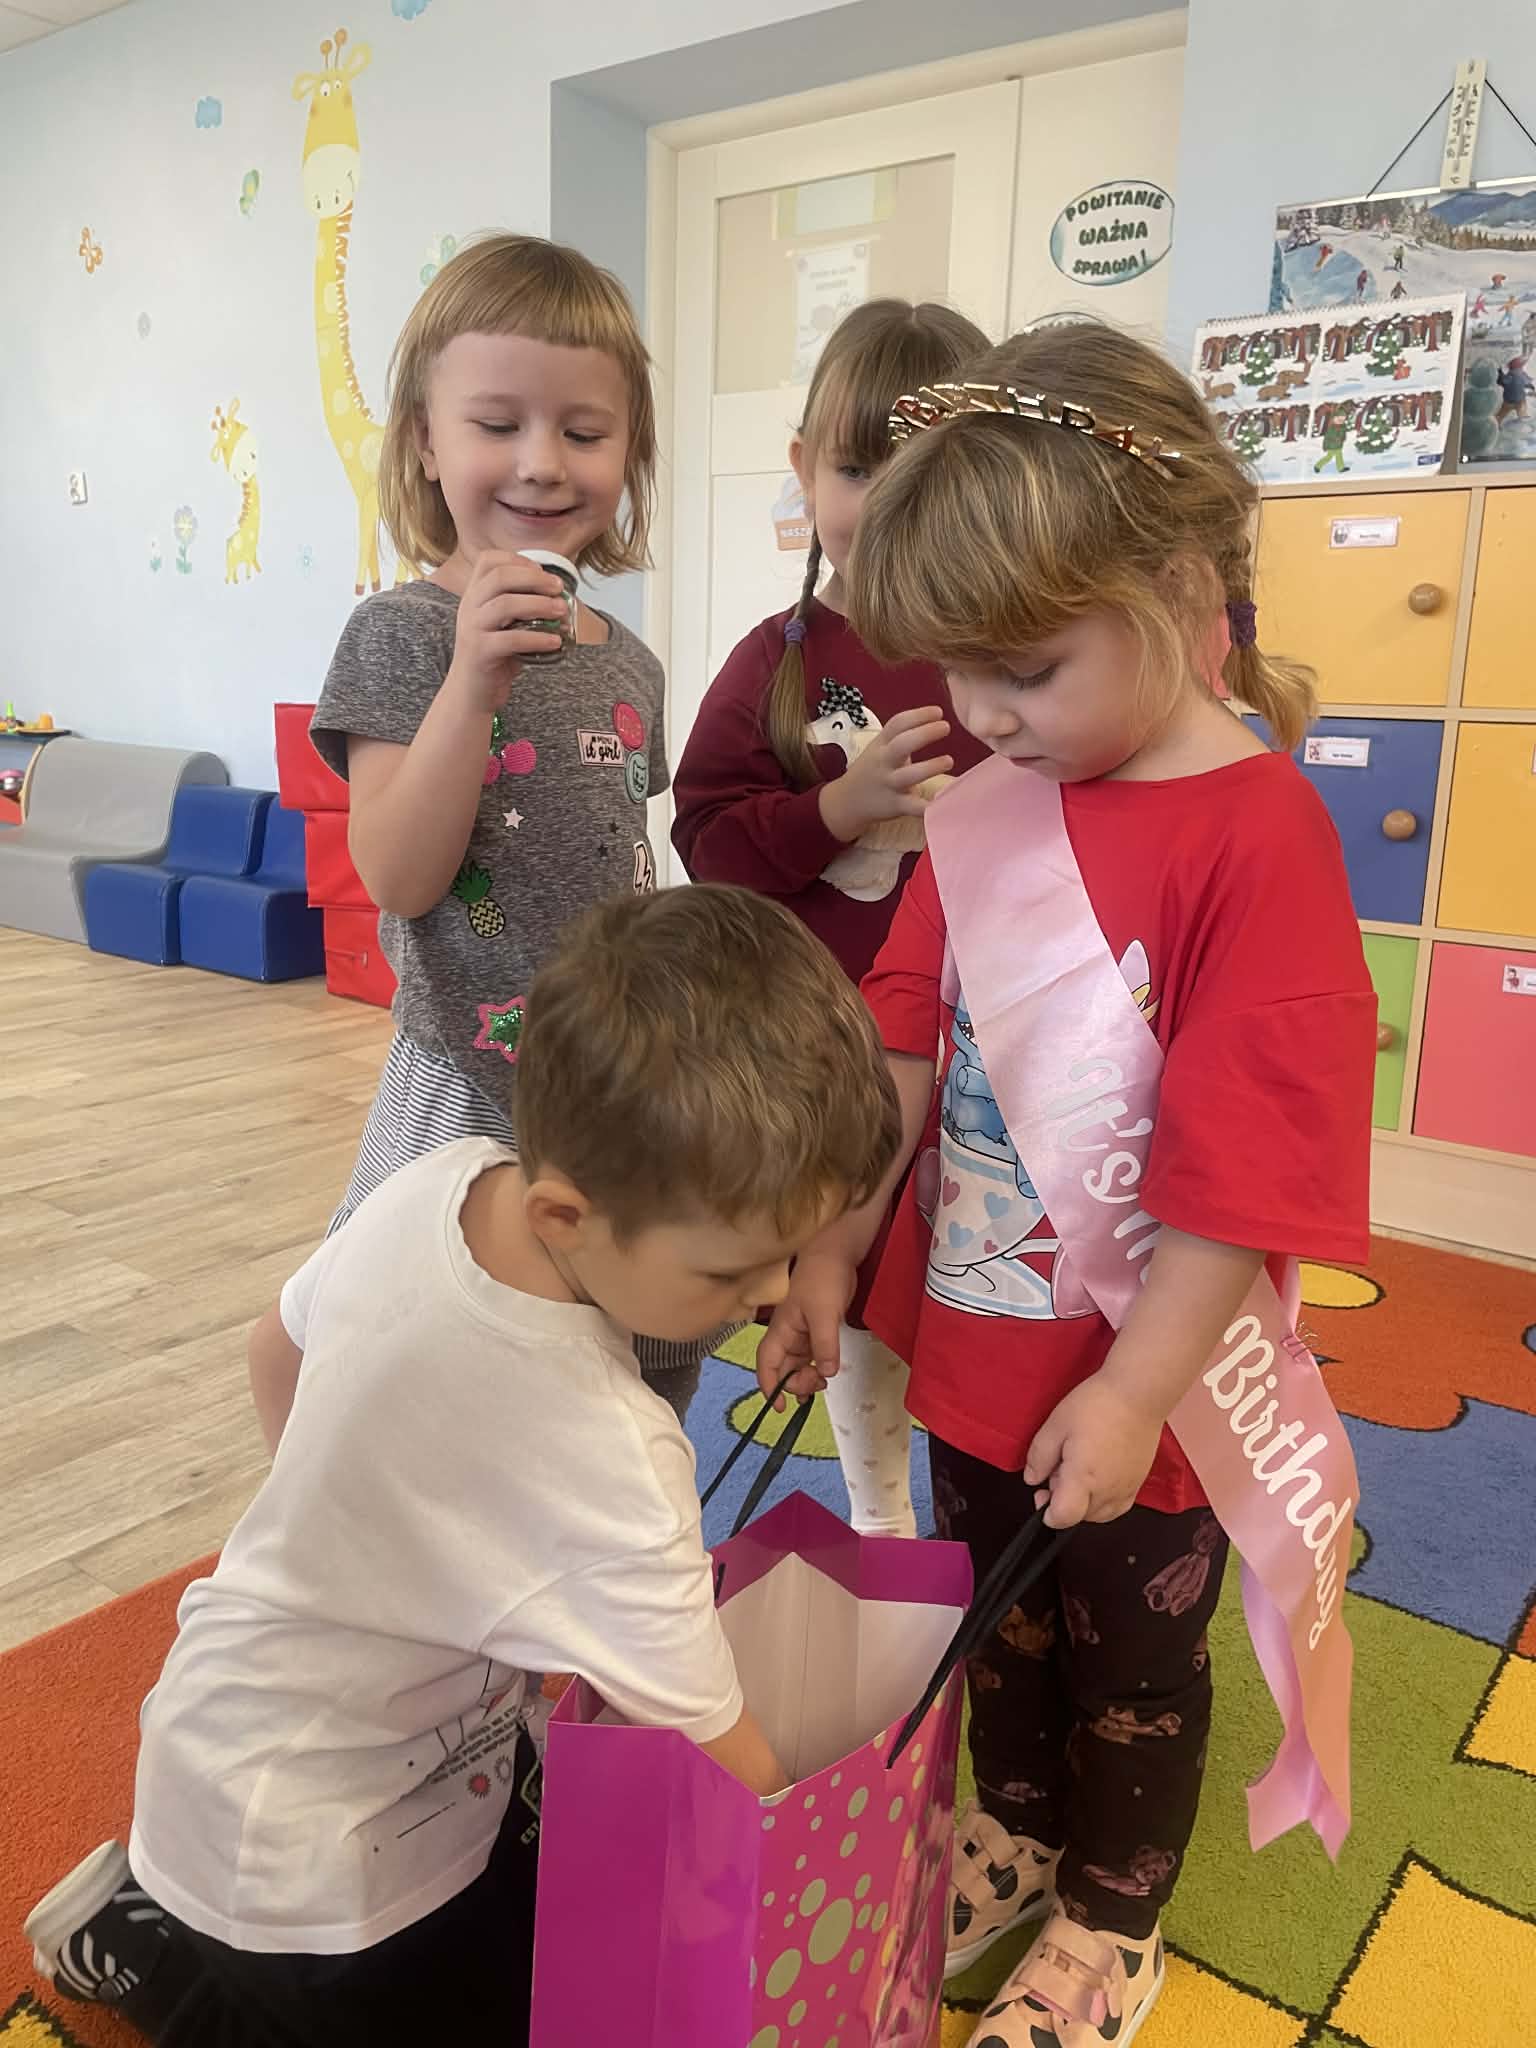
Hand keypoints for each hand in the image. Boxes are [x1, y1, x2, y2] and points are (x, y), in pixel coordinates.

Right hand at [445, 550, 567, 713]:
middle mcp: (469, 606)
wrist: (471, 693)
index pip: (489, 561)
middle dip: (534, 578)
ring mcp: (472, 628)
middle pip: (499, 577)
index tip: (542, 571)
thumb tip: (561, 599)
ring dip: (539, 605)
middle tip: (559, 589)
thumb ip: (524, 607)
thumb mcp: (505, 624)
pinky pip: (511, 639)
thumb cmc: (495, 656)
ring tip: (562, 612)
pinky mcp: (481, 652)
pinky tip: (555, 641)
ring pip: (505, 604)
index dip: (518, 560)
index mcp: (474, 594)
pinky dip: (538, 638)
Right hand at [754, 1252, 857, 1406]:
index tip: (780, 1406)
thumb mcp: (824, 1313)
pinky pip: (813, 1357)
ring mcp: (803, 1334)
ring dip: (807, 1378)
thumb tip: (826, 1373)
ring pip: (798, 1365)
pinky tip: (826, 1375)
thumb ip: (825, 1344)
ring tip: (822, 1383)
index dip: (770, 1386)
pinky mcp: (818, 1331)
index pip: (767, 1363)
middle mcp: (788, 1335)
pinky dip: (817, 1369)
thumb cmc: (823, 1278)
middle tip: (817, 1384)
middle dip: (795, 1383)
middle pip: (783, 1369)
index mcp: (781, 1330)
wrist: (836, 1255)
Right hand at [818, 706, 953, 842]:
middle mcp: (884, 761)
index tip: (938, 712)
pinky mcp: (894, 805)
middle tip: (946, 727)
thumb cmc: (873, 769)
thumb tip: (934, 722)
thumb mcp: (880, 747)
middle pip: (902, 744)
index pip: (898, 724)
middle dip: (924, 734)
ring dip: (930, 767)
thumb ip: (902, 736)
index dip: (918, 715)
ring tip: (949, 760)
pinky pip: (911, 806)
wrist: (847, 801)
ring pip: (908, 775)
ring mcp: (889, 784)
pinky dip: (926, 807)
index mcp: (881, 744)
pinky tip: (942, 803)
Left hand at [1024, 1372, 1165, 1528]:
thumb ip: (1040, 1457)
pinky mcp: (1139, 1482)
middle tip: (1060, 1467)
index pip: (1063, 1518)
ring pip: (1099, 1515)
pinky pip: (1118, 1507)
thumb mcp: (1056, 1425)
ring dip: (1083, 1502)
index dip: (1047, 1513)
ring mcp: (1127, 1489)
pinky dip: (1103, 1501)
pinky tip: (1098, 1477)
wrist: (1139, 1393)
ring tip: (1079, 1470)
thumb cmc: (1096, 1405)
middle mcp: (1107, 1491)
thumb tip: (1032, 1479)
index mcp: (1084, 1479)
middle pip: (1079, 1517)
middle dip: (1063, 1500)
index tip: (1041, 1494)